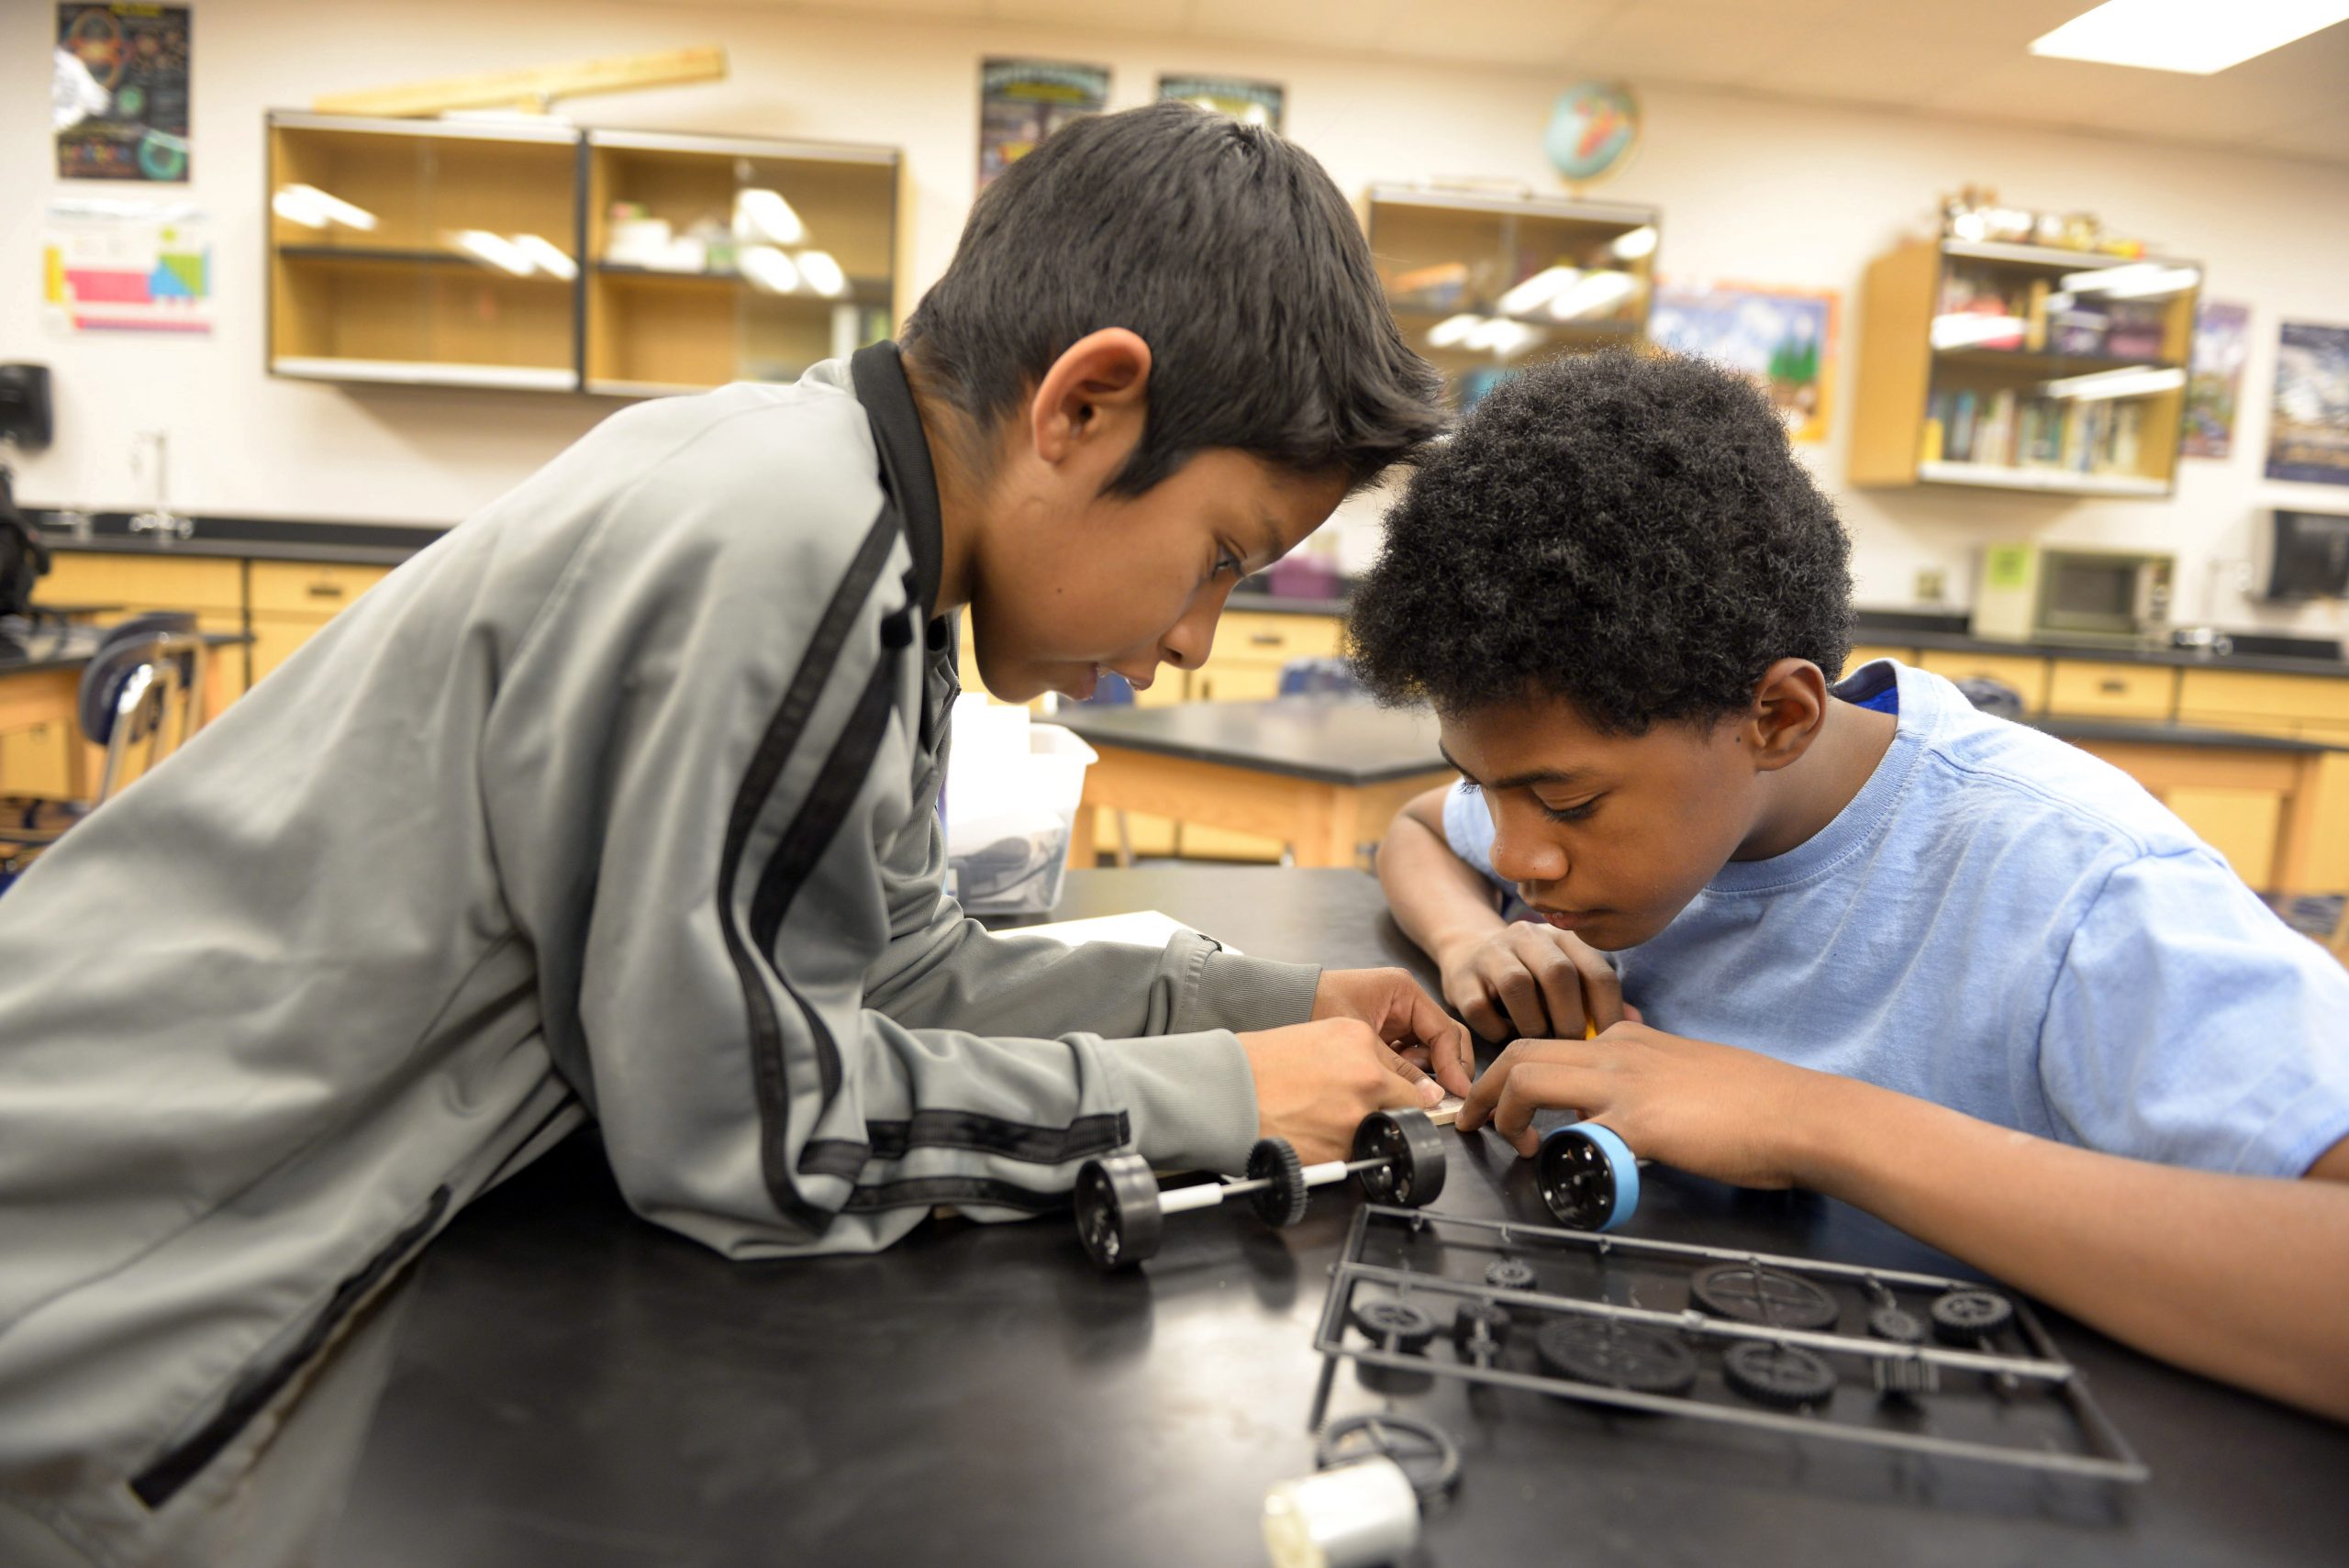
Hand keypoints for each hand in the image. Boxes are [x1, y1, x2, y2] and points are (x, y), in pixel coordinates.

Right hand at [1239, 1018, 1442, 1163]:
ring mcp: (1357, 1115)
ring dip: (1359, 1132)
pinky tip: (1310, 1134)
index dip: (1396, 1090)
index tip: (1393, 1098)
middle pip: (1404, 1105)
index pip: (1404, 1073)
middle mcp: (1366, 1075)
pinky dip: (1337, 1151)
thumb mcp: (1315, 1036)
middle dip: (1387, 1111)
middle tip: (1355, 1112)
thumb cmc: (1257, 1063)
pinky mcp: (1342, 1149)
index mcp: (1359, 1040)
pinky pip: (1353, 1155)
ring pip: (1378, 1132)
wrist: (1225, 1091)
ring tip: (1320, 1121)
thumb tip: (1380, 1077)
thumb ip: (1354, 1054)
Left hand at [1311, 967, 1474, 1097]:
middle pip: (1444, 1039)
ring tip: (1405, 1081)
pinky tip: (1392, 1079)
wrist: (1279, 1004)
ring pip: (1429, 1051)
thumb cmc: (1313, 1006)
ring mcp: (1396, 1019)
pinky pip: (1409, 1057)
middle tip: (1445, 1095)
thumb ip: (1398, 1066)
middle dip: (1447, 1067)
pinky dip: (1408, 1072)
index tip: (1457, 1090)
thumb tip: (1432, 1095)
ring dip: (1425, 1071)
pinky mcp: (1385, 1036)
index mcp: (1403, 991)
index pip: (1444, 1030)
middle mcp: (1404, 1002)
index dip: (1454, 1063)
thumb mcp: (1361, 1038)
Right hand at [1436, 923, 1623, 1043]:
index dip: (1609, 1013)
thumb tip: (1635, 1026)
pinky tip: (1505, 1036)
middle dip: (1569, 1019)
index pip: (1597, 972)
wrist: (1469, 952)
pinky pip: (1480, 1007)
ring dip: (1533, 1024)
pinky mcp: (1461, 976)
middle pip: (1558, 973)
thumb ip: (1599, 1001)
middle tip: (1571, 1050)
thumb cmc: (1532, 978)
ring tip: (1538, 1044)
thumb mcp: (1567, 980)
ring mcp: (1492, 953)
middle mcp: (1529, 937)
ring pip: (1517, 985)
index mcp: (1564, 938)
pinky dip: (1496, 1029)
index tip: (1610, 1046)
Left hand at [1454, 1021, 1830, 1188]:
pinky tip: (1566, 1171)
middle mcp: (1617, 1051)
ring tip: (1510, 1146)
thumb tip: (1624, 1101)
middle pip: (1519, 1052)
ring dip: (1502, 1114)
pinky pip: (1575, 1135)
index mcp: (1627, 1037)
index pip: (1547, 1043)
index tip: (1498, 1102)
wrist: (1799, 1114)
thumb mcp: (1687, 1069)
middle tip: (1469, 1122)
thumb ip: (1648, 1076)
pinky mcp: (1639, 1123)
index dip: (1510, 1073)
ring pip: (1529, 1078)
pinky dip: (1560, 1154)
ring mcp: (1625, 1084)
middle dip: (1482, 1089)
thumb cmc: (1755, 1102)